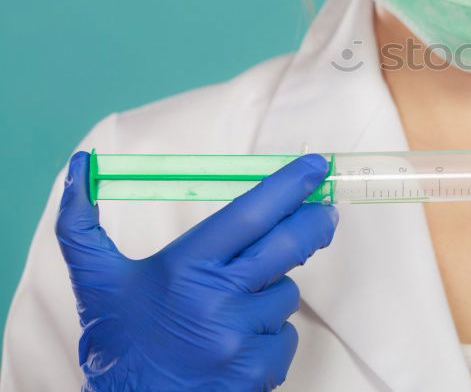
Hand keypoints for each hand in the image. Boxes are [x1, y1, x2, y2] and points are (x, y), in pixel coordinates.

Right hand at [56, 151, 338, 391]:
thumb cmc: (118, 345)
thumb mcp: (96, 282)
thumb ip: (83, 224)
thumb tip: (80, 166)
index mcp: (185, 268)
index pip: (250, 213)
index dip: (288, 185)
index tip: (314, 166)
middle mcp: (217, 299)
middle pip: (288, 245)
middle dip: (314, 222)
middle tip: (325, 212)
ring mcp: (241, 337)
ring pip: (286, 294)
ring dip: (272, 292)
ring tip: (233, 307)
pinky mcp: (258, 370)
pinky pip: (286, 336)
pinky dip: (271, 334)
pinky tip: (240, 341)